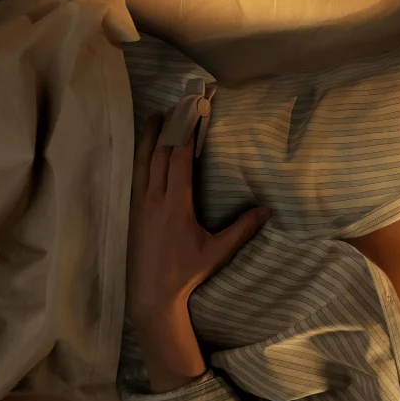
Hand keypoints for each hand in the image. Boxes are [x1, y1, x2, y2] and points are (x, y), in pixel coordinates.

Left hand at [127, 108, 272, 322]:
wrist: (151, 293)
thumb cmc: (186, 273)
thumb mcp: (218, 252)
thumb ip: (242, 229)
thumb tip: (267, 210)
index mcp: (177, 206)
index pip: (179, 161)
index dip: (186, 135)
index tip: (193, 115)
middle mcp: (155, 200)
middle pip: (160, 155)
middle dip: (170, 128)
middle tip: (178, 107)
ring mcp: (140, 204)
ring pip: (142, 162)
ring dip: (149, 138)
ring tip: (156, 116)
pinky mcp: (132, 211)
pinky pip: (135, 177)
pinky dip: (140, 157)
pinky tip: (144, 149)